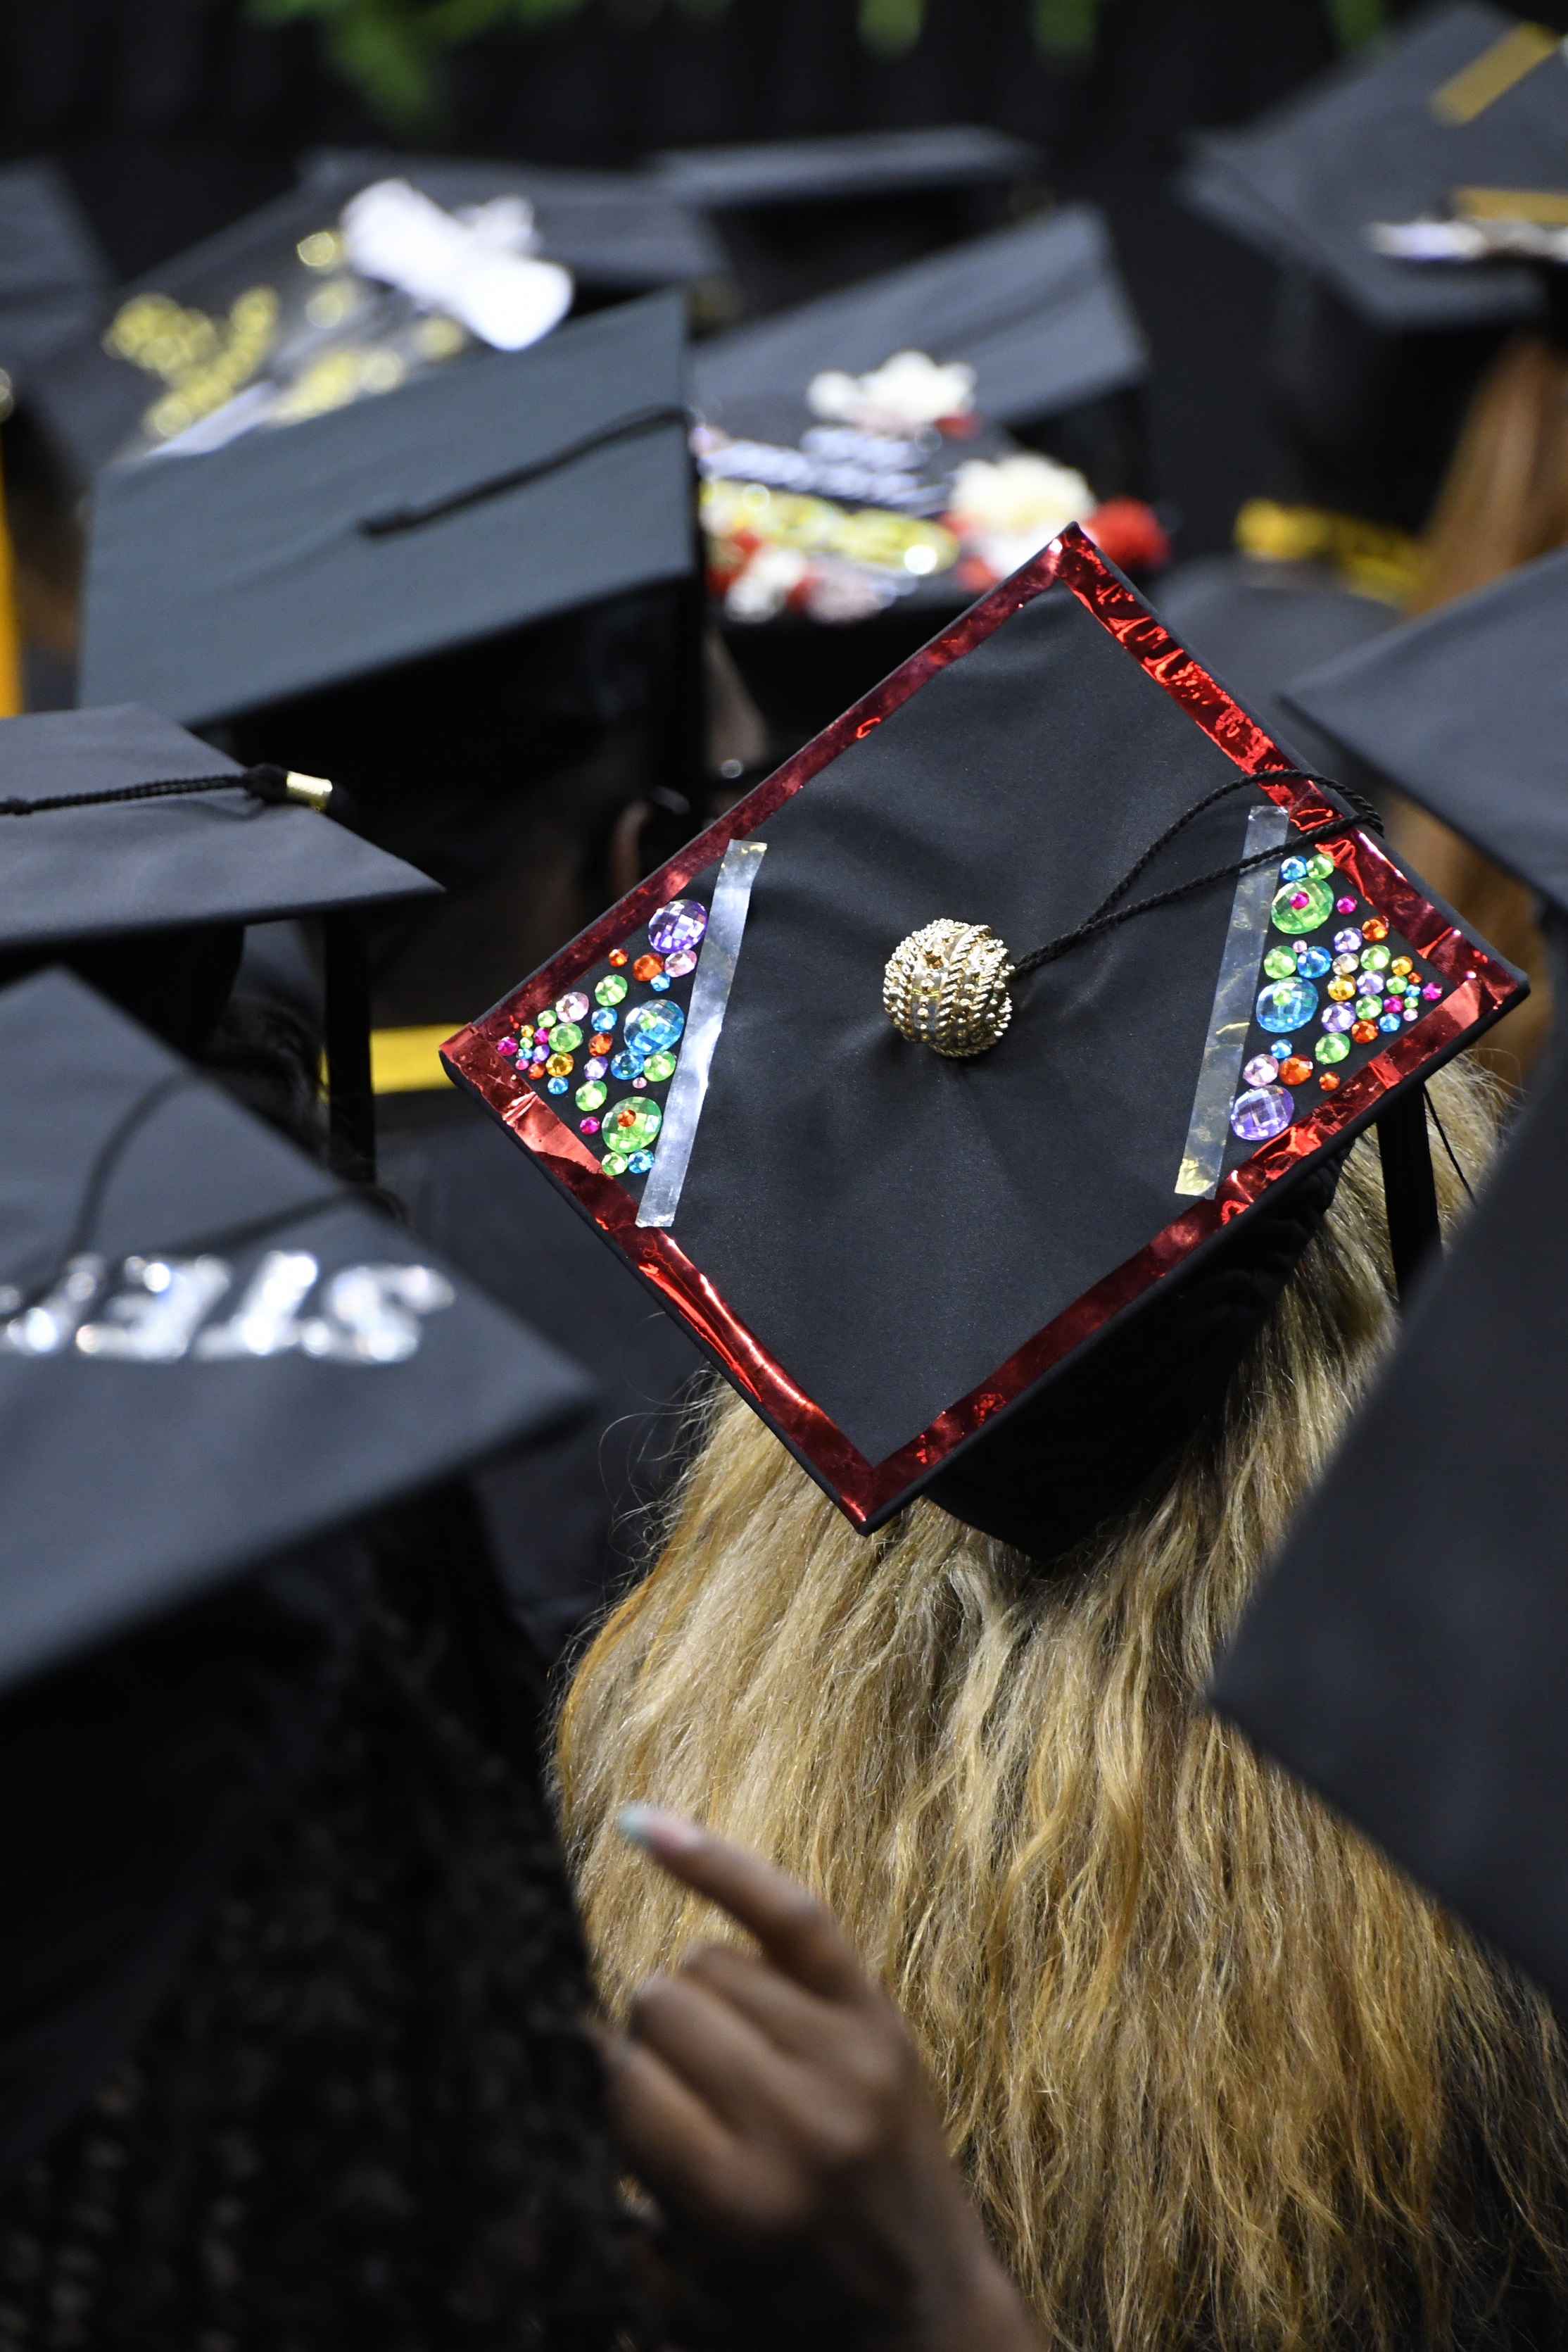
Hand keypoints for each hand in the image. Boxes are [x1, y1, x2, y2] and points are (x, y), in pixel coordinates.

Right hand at [601, 1806, 1037, 2351]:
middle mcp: (803, 2120)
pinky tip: (645, 1830)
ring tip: (712, 2068)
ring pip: (707, 1963)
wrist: (928, 2315)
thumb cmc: (783, 2317)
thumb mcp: (680, 2302)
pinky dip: (715, 1865)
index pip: (626, 2084)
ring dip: (687, 2001)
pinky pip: (788, 1909)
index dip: (584, 2070)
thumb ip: (596, 2214)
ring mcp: (850, 2056)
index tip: (564, 2069)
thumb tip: (515, 2131)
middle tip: (665, 2099)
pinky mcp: (879, 2016)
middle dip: (642, 2045)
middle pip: (662, 2010)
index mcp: (743, 2200)